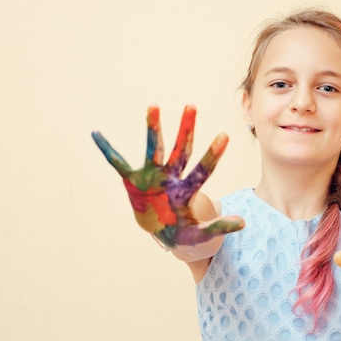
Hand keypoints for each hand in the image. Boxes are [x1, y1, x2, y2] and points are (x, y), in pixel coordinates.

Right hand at [91, 105, 243, 247]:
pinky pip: (117, 163)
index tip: (224, 136)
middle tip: (192, 106)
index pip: (202, 169)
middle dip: (186, 130)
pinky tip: (96, 134)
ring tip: (154, 106)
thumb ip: (219, 228)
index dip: (212, 155)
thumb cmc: (182, 232)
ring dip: (154, 128)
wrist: (161, 232)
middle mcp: (171, 177)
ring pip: (154, 149)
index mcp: (187, 189)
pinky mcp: (133, 181)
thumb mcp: (199, 235)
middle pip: (181, 150)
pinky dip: (107, 150)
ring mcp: (152, 177)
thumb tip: (244, 222)